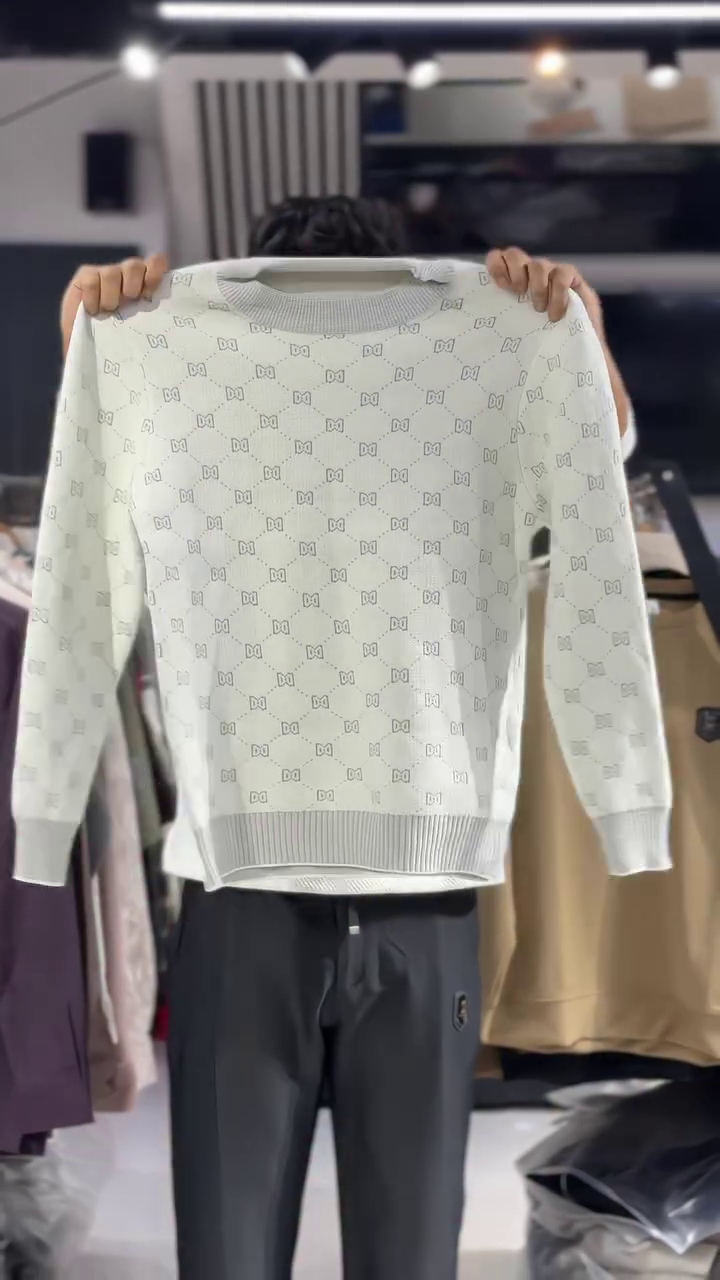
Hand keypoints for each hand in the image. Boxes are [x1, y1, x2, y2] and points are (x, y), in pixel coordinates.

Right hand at [60, 253, 168, 354]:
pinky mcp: (85, 276)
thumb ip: (152, 317)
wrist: (87, 345)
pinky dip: (93, 297)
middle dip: (133, 285)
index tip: (149, 293)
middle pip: (134, 266)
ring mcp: (106, 274)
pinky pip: (91, 280)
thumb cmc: (118, 342)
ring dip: (111, 295)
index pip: (156, 263)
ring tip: (108, 311)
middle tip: (128, 303)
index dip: (155, 271)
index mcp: (145, 285)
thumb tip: (170, 316)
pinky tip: (93, 311)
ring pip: (112, 273)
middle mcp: (127, 276)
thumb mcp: (140, 332)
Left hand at [486, 247, 604, 337]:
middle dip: (515, 272)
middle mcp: (531, 273)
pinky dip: (558, 294)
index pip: (499, 258)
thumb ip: (502, 315)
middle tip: (519, 295)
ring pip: (538, 264)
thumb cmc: (542, 340)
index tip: (502, 287)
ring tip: (540, 310)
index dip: (497, 266)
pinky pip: (562, 274)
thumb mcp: (516, 327)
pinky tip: (556, 313)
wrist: (576, 349)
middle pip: (515, 254)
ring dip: (537, 288)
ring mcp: (552, 273)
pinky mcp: (572, 278)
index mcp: (514, 281)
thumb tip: (476, 315)